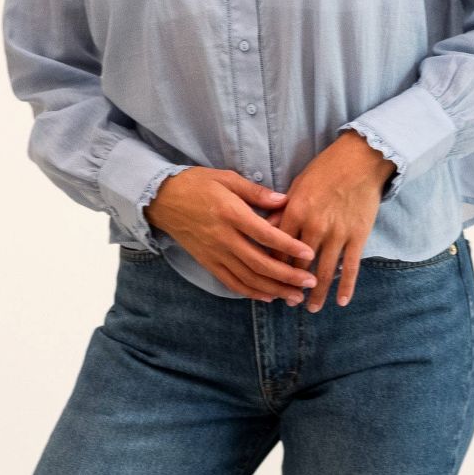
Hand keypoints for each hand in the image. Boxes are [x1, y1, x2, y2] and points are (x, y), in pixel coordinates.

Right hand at [143, 167, 319, 301]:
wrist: (162, 199)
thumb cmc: (197, 183)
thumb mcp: (227, 178)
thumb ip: (256, 192)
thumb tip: (284, 201)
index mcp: (230, 214)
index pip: (264, 234)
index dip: (288, 245)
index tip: (309, 253)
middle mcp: (223, 237)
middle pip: (259, 263)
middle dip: (287, 275)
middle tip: (310, 282)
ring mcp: (214, 253)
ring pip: (247, 278)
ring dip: (274, 289)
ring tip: (296, 296)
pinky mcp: (207, 262)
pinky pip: (230, 282)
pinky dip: (250, 292)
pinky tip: (268, 296)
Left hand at [268, 132, 395, 311]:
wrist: (360, 159)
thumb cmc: (324, 169)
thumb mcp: (297, 185)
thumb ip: (281, 210)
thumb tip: (263, 229)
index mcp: (295, 211)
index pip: (278, 248)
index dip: (272, 267)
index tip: (269, 281)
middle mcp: (315, 226)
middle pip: (299, 264)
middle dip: (292, 286)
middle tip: (288, 301)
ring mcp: (338, 233)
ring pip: (324, 271)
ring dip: (317, 293)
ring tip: (312, 308)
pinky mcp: (358, 236)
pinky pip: (351, 267)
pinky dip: (346, 286)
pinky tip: (342, 301)